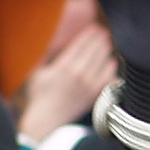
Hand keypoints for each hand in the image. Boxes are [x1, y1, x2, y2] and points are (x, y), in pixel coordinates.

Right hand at [17, 20, 116, 138]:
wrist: (46, 121)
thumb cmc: (39, 97)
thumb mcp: (37, 73)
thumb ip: (46, 56)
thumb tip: (52, 41)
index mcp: (62, 67)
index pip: (80, 45)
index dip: (89, 35)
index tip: (94, 28)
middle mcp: (77, 74)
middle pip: (93, 51)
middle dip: (100, 39)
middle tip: (103, 33)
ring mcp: (88, 85)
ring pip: (102, 62)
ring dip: (106, 51)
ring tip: (107, 44)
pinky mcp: (94, 95)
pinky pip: (108, 78)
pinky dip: (111, 69)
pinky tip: (112, 62)